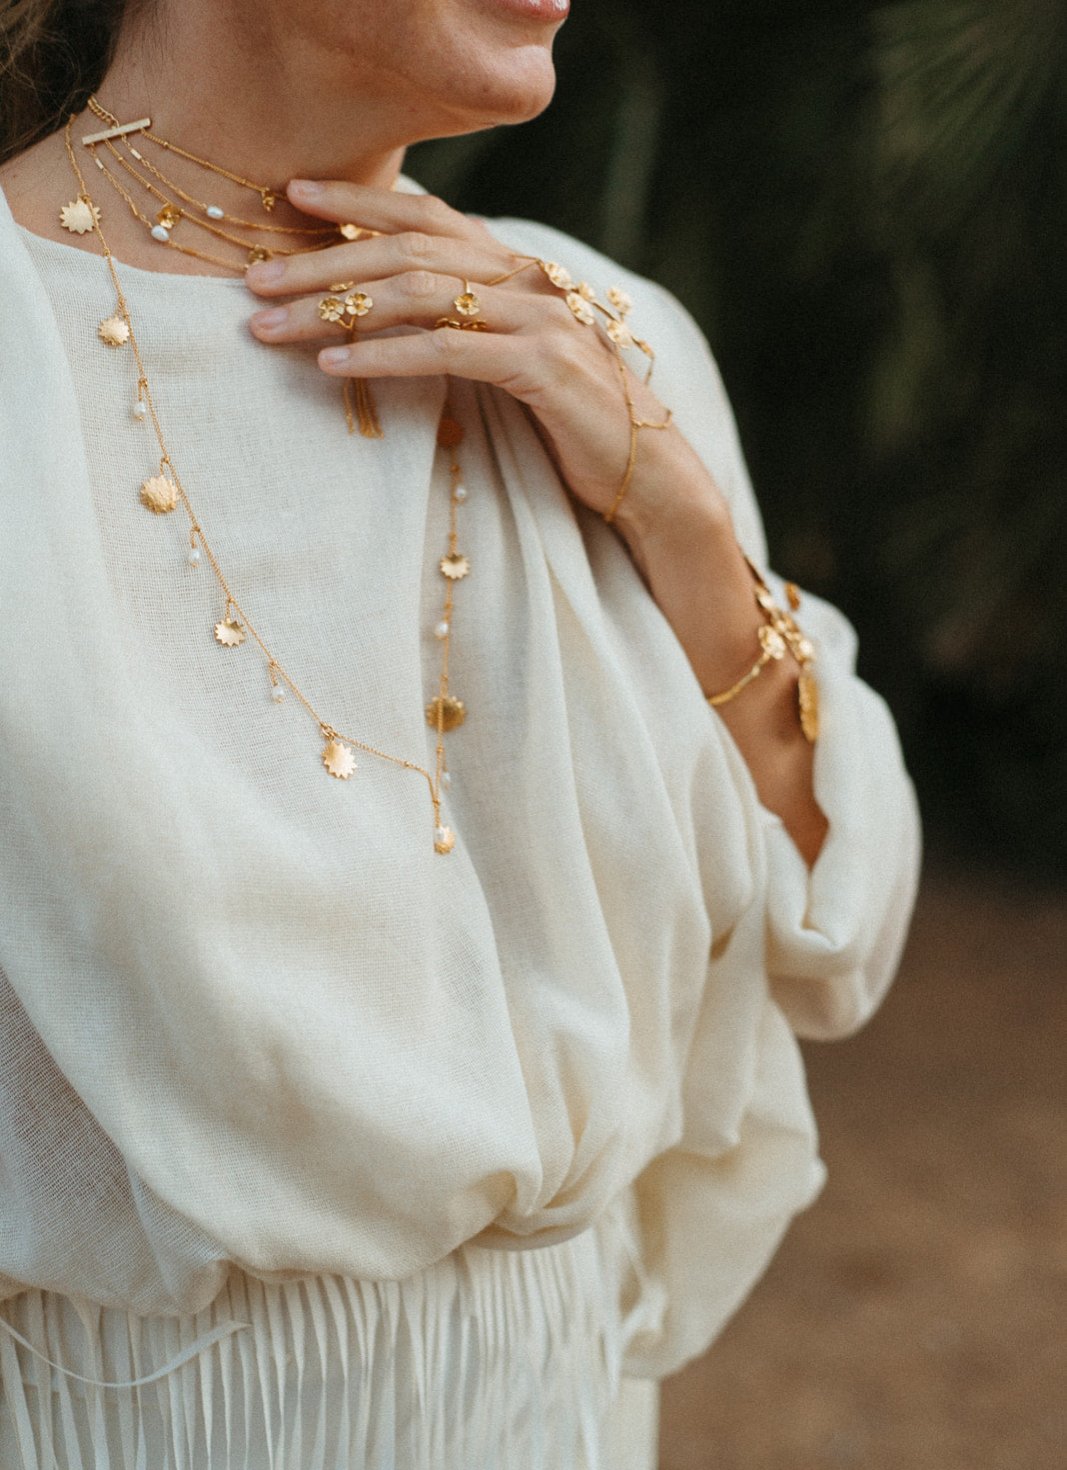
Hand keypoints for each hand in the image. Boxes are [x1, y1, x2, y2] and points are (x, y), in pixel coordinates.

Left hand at [245, 177, 716, 526]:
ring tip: (272, 327)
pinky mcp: (542, 366)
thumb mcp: (511, 360)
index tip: (289, 197)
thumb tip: (391, 313)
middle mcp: (525, 279)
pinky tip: (333, 364)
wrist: (647, 472)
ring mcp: (537, 317)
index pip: (427, 217)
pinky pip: (445, 350)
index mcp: (514, 270)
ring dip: (334, 309)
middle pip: (407, 250)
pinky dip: (383, 353)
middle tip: (252, 282)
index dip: (358, 203)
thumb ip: (465, 325)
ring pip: (418, 293)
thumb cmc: (569, 422)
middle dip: (322, 263)